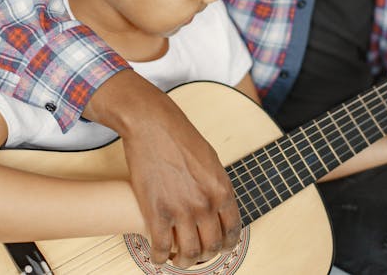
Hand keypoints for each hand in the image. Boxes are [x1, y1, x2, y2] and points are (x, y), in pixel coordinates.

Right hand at [83, 70, 240, 267]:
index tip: (221, 247)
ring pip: (190, 253)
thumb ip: (216, 186)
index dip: (227, 244)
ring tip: (178, 259)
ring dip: (184, 262)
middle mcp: (205, 203)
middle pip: (212, 246)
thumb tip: (218, 207)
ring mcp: (181, 209)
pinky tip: (158, 256)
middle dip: (206, 255)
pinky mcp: (156, 212)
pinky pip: (162, 248)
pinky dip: (160, 258)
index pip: (233, 230)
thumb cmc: (180, 137)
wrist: (153, 125)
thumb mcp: (211, 161)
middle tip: (197, 254)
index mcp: (222, 190)